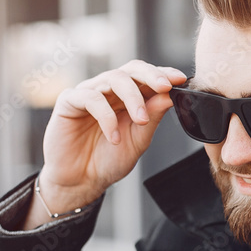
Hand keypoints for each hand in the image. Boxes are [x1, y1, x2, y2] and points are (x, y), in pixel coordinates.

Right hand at [29, 60, 186, 227]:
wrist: (81, 180)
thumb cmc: (109, 159)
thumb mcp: (138, 140)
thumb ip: (152, 118)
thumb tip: (169, 97)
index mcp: (127, 97)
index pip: (145, 76)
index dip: (162, 73)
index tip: (180, 79)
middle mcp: (108, 90)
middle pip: (130, 70)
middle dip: (150, 76)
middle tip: (165, 87)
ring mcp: (88, 93)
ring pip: (113, 79)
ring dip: (132, 98)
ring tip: (140, 121)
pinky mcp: (69, 102)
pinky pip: (90, 98)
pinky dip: (106, 117)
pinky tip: (114, 137)